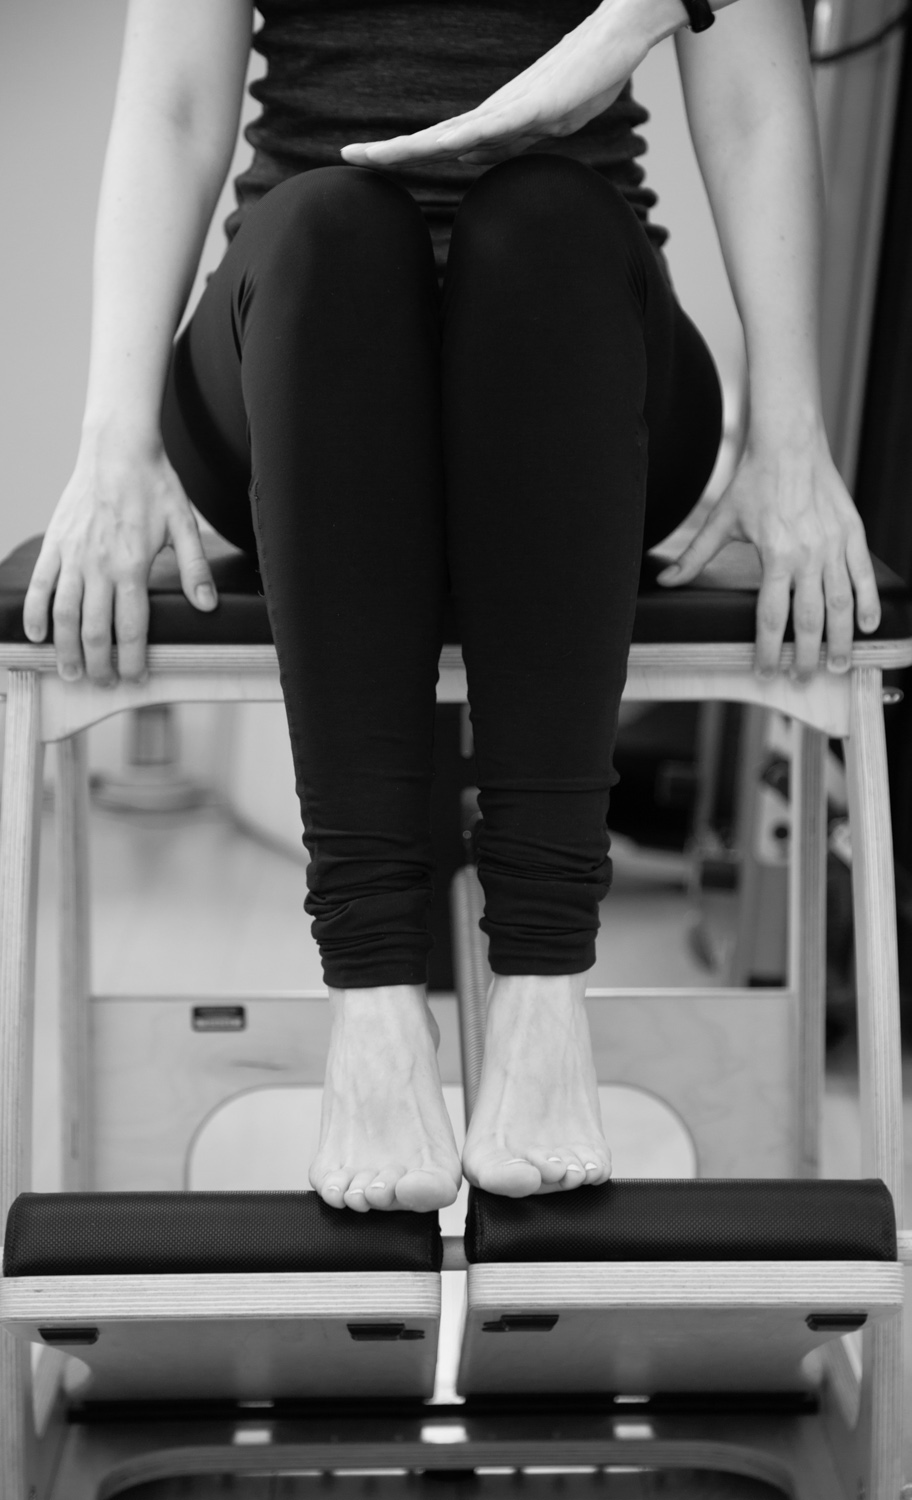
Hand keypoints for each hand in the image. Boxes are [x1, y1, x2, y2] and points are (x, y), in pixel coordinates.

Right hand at [23, 426, 217, 685]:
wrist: (118, 449)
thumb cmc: (155, 486)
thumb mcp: (185, 524)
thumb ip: (194, 568)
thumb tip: (207, 606)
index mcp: (132, 566)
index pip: (132, 628)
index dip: (132, 660)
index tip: (136, 680)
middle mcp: (99, 565)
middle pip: (95, 630)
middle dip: (99, 664)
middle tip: (104, 684)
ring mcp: (73, 555)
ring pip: (64, 614)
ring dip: (65, 649)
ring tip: (71, 673)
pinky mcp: (55, 543)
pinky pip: (41, 585)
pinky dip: (36, 613)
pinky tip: (37, 635)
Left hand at [340, 0, 654, 167]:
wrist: (617, 37)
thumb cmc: (584, 79)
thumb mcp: (540, 124)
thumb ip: (504, 140)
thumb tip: (463, 156)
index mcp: (492, 122)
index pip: (439, 143)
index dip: (402, 153)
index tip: (365, 159)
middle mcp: (494, 113)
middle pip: (434, 138)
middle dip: (391, 149)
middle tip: (349, 156)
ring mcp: (514, 107)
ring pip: (454, 133)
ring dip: (414, 146)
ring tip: (376, 154)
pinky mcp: (539, 104)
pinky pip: (498, 125)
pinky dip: (468, 139)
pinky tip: (444, 148)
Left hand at [655, 426, 881, 680]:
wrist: (790, 442)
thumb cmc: (753, 480)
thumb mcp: (721, 520)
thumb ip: (695, 556)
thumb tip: (664, 579)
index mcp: (775, 555)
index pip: (770, 616)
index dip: (767, 650)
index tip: (765, 673)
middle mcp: (808, 554)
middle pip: (809, 619)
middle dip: (805, 655)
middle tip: (801, 679)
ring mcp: (833, 544)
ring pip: (841, 603)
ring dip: (840, 639)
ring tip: (837, 665)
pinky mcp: (852, 533)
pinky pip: (863, 575)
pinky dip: (868, 602)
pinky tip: (867, 627)